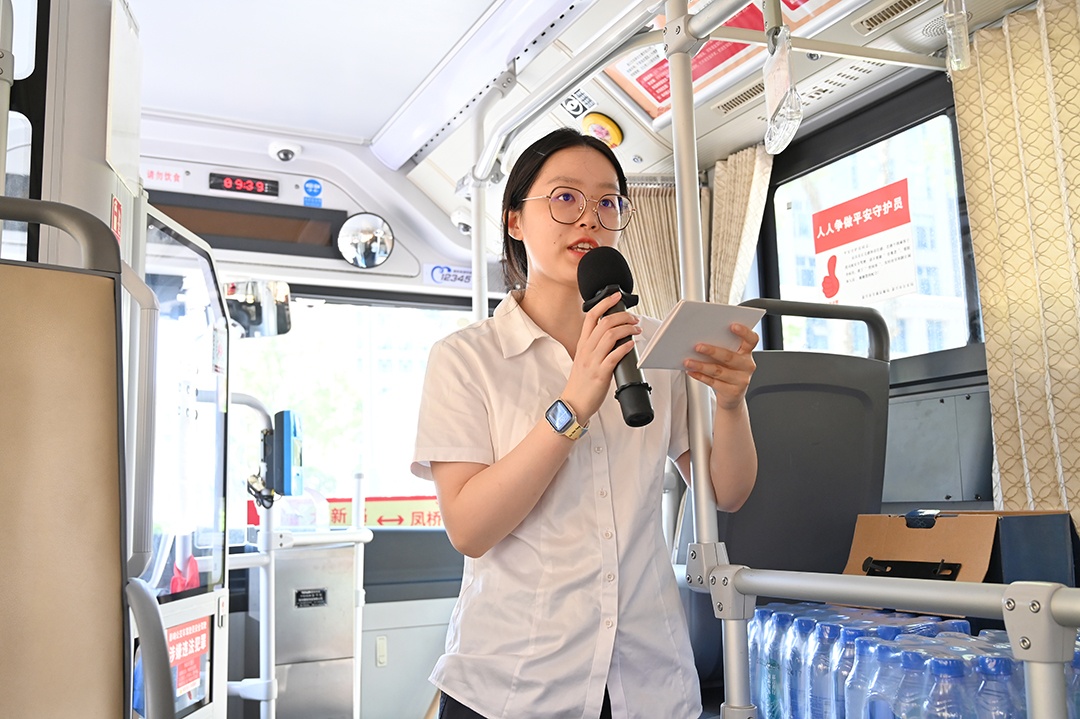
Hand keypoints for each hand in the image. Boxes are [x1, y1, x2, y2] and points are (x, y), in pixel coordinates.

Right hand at [562, 291, 640, 421]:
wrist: (574, 403)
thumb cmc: (581, 383)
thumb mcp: (584, 359)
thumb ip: (595, 347)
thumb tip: (613, 336)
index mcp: (582, 344)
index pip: (591, 316)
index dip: (604, 303)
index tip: (616, 296)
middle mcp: (587, 350)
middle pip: (605, 323)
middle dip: (623, 316)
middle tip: (634, 319)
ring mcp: (593, 361)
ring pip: (610, 336)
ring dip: (627, 329)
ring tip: (636, 330)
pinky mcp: (600, 373)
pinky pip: (614, 356)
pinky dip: (625, 347)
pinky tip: (632, 344)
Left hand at [683, 323, 758, 410]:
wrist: (732, 397)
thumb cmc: (728, 371)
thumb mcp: (729, 359)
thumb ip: (722, 348)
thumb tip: (701, 339)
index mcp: (747, 353)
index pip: (751, 340)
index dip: (744, 332)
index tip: (732, 325)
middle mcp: (747, 365)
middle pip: (729, 356)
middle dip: (712, 351)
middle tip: (697, 346)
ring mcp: (741, 380)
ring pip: (718, 370)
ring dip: (701, 365)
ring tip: (688, 361)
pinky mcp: (732, 392)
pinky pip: (713, 382)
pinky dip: (700, 376)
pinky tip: (691, 371)